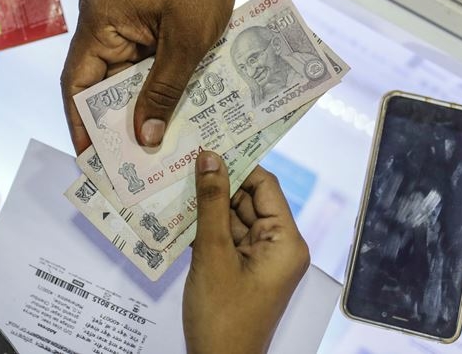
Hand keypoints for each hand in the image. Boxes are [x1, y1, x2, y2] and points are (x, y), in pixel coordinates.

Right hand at [60, 0, 241, 152]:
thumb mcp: (185, 45)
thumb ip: (163, 92)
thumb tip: (144, 137)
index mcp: (99, 22)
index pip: (77, 82)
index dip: (80, 121)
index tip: (89, 155)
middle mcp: (101, 23)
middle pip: (97, 83)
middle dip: (110, 122)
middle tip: (122, 163)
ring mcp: (119, 23)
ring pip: (120, 77)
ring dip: (133, 107)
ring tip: (144, 148)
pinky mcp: (138, 24)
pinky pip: (137, 64)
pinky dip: (148, 88)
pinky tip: (162, 116)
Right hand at [183, 152, 309, 353]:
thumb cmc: (221, 315)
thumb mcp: (212, 254)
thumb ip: (211, 203)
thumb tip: (209, 158)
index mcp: (286, 241)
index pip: (265, 186)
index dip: (238, 165)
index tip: (208, 146)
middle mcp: (279, 247)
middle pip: (249, 200)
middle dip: (217, 185)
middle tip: (184, 161)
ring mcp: (261, 260)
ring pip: (234, 218)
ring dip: (207, 207)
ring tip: (175, 183)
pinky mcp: (243, 270)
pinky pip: (226, 238)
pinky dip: (205, 228)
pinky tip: (178, 214)